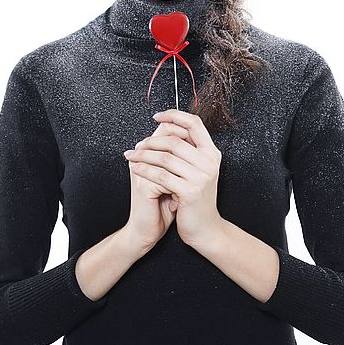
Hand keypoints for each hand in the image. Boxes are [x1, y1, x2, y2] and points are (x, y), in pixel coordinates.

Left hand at [123, 109, 224, 250]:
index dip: (174, 115)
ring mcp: (201, 177)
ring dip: (143, 155)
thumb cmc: (195, 199)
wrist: (204, 228)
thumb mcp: (197, 171)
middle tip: (136, 146)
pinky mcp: (190, 191)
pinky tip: (135, 169)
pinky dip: (144, 170)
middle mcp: (209, 162)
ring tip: (131, 156)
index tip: (157, 117)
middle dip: (150, 141)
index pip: (194, 124)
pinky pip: (161, 175)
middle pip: (175, 140)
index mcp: (211, 153)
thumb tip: (166, 128)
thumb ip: (187, 151)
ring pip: (165, 157)